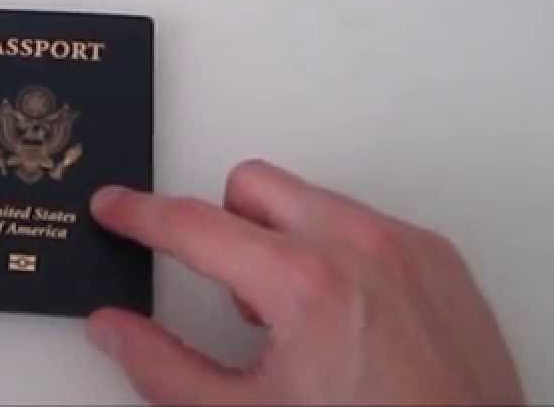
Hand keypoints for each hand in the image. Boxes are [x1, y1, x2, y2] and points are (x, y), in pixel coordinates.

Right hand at [86, 160, 523, 404]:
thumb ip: (164, 367)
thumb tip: (114, 330)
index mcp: (302, 283)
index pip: (193, 224)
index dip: (139, 214)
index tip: (113, 207)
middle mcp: (358, 245)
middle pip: (253, 185)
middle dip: (227, 226)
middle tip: (238, 295)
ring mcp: (406, 247)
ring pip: (311, 198)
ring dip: (285, 239)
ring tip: (300, 317)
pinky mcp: (440, 259)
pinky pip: (366, 222)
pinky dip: (340, 252)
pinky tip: (348, 316)